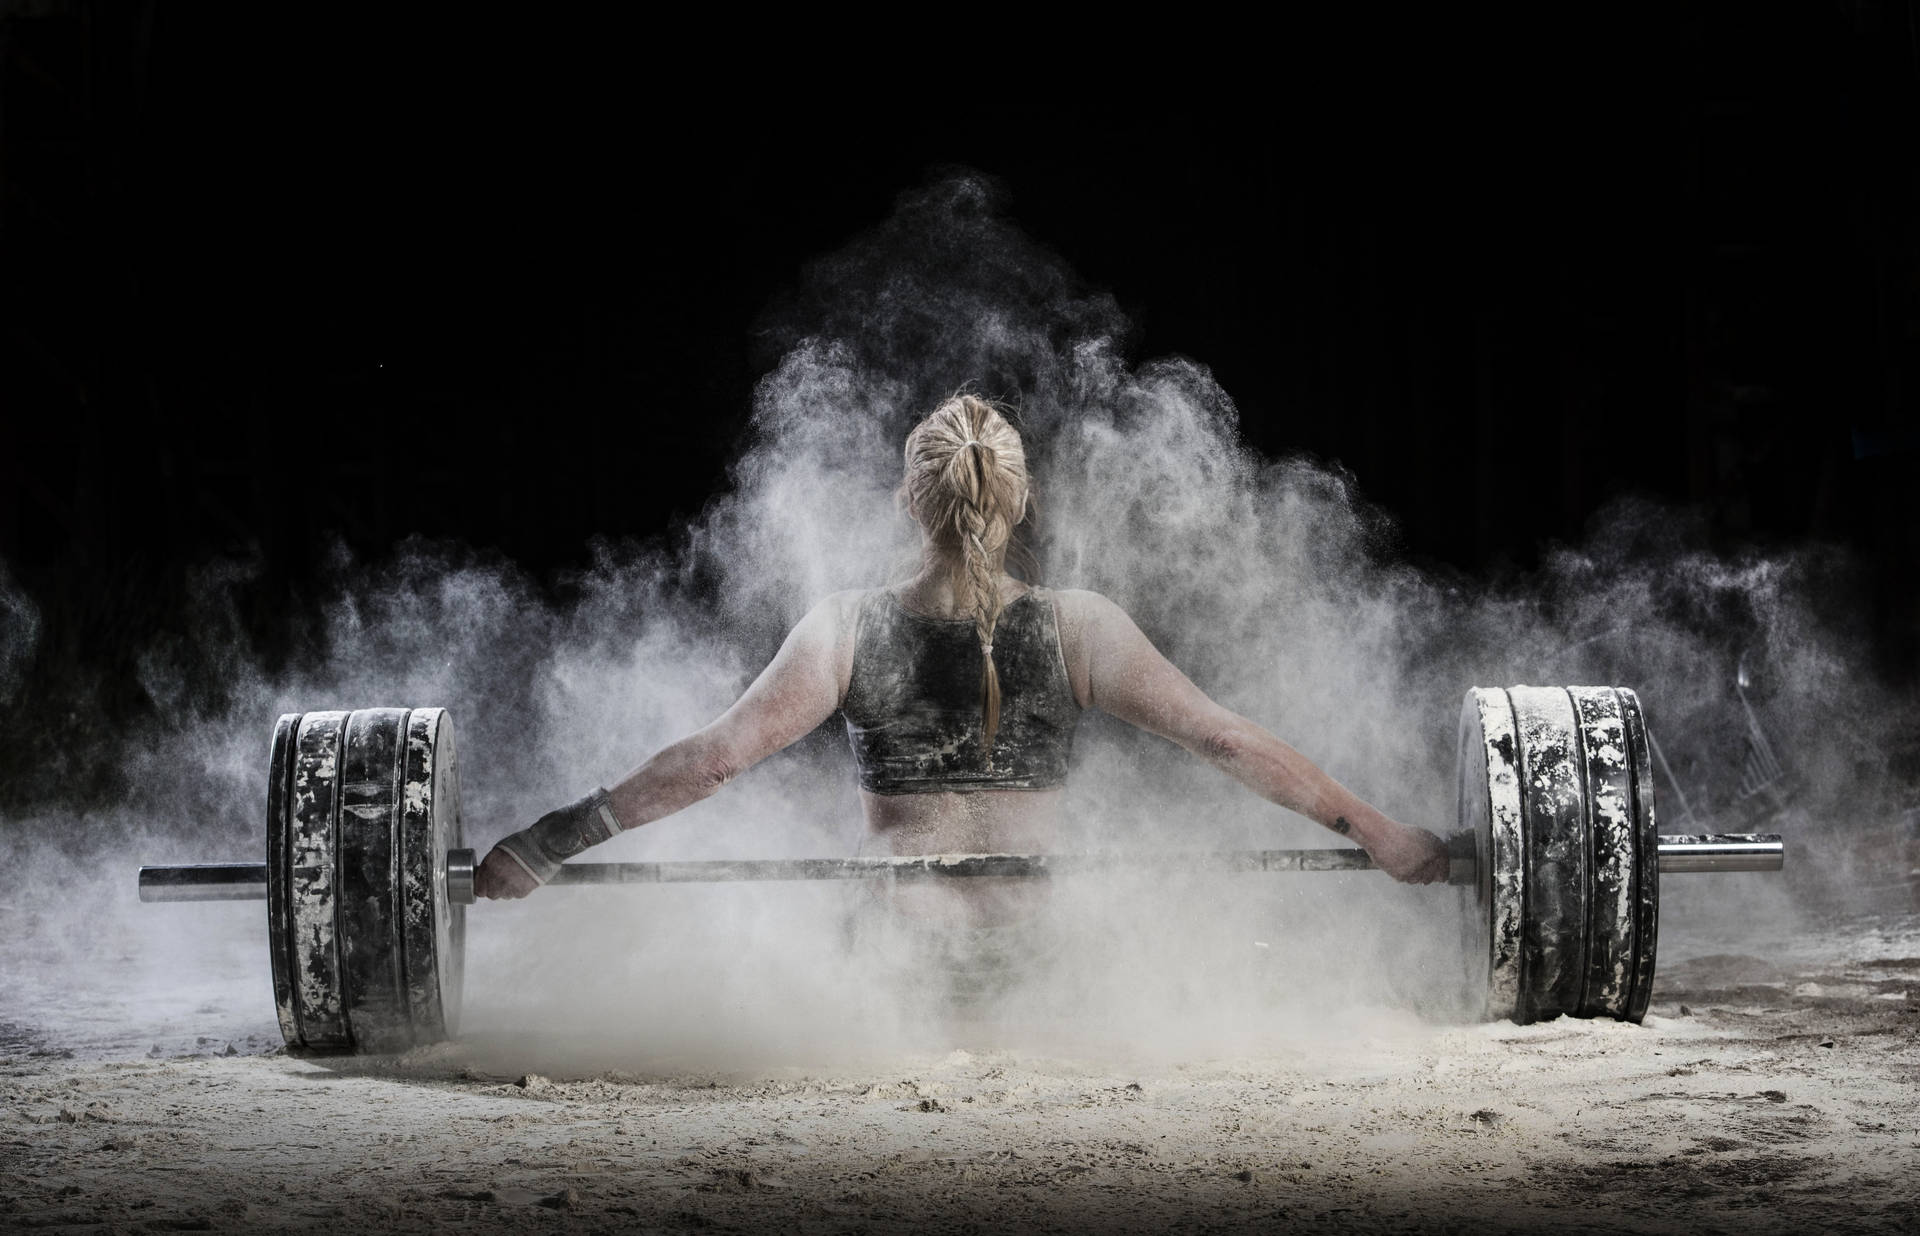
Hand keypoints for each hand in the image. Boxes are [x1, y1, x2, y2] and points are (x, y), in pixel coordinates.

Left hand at [472, 788, 621, 899]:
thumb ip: (491, 864)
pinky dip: (519, 889)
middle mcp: (498, 877)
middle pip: (491, 895)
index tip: (485, 885)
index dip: (482, 887)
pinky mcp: (524, 891)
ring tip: (515, 878)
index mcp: (490, 865)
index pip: (479, 887)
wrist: (545, 845)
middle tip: (501, 882)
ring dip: (507, 889)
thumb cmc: (523, 843)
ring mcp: (511, 885)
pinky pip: (516, 895)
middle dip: (494, 889)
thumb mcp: (501, 849)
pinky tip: (523, 879)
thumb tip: (484, 875)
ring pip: (504, 896)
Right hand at [1366, 821, 1450, 883]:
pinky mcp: (1404, 875)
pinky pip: (1406, 880)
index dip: (1441, 874)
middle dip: (1425, 876)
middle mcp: (1429, 859)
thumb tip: (1442, 870)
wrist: (1380, 834)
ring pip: (1418, 880)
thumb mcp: (1422, 836)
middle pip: (1431, 878)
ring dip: (1412, 875)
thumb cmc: (1400, 834)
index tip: (1438, 878)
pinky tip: (1396, 863)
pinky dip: (1402, 874)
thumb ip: (1435, 851)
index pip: (1444, 870)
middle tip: (1414, 867)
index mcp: (1436, 849)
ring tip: (1403, 861)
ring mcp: (1416, 867)